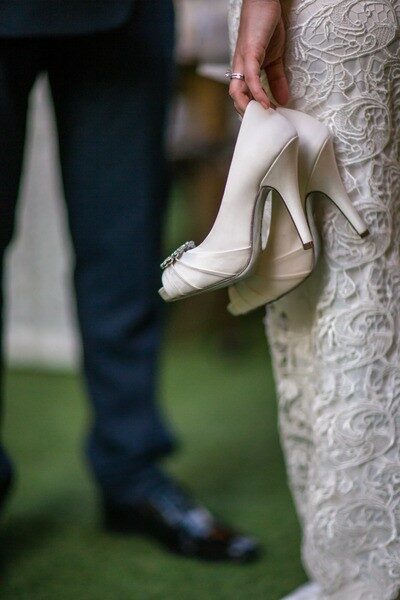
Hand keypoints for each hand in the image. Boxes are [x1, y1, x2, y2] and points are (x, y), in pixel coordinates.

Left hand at [229, 0, 288, 114]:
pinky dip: (257, 92)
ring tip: (262, 117)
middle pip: (235, 97)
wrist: (265, 2)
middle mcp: (239, 68)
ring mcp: (243, 61)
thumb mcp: (275, 59)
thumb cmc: (266, 27)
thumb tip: (282, 101)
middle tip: (261, 123)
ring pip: (237, 91)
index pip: (240, 96)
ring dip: (248, 107)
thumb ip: (277, 79)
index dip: (248, 110)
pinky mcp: (250, 52)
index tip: (262, 121)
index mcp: (244, 70)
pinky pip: (250, 77)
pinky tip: (266, 103)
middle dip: (246, 113)